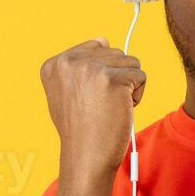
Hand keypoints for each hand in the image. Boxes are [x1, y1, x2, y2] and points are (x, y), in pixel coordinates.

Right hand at [40, 38, 145, 181]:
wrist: (86, 156)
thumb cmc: (81, 129)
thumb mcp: (67, 92)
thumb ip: (80, 66)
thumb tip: (103, 39)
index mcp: (54, 64)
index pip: (95, 47)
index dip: (100, 74)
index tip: (90, 98)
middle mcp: (69, 62)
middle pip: (114, 53)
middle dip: (116, 78)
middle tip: (101, 105)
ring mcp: (90, 69)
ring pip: (129, 62)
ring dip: (128, 85)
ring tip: (111, 107)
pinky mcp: (112, 79)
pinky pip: (140, 75)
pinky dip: (137, 94)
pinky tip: (121, 110)